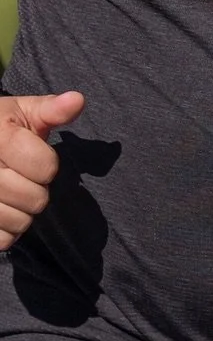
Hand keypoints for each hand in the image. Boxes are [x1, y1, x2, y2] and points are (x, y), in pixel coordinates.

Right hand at [0, 91, 82, 250]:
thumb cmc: (3, 128)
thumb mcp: (24, 112)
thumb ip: (52, 110)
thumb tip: (77, 100)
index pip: (45, 167)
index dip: (48, 164)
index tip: (37, 156)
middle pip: (36, 199)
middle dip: (37, 188)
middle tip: (23, 176)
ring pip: (19, 222)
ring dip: (23, 211)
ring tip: (11, 192)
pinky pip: (2, 240)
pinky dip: (7, 230)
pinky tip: (1, 208)